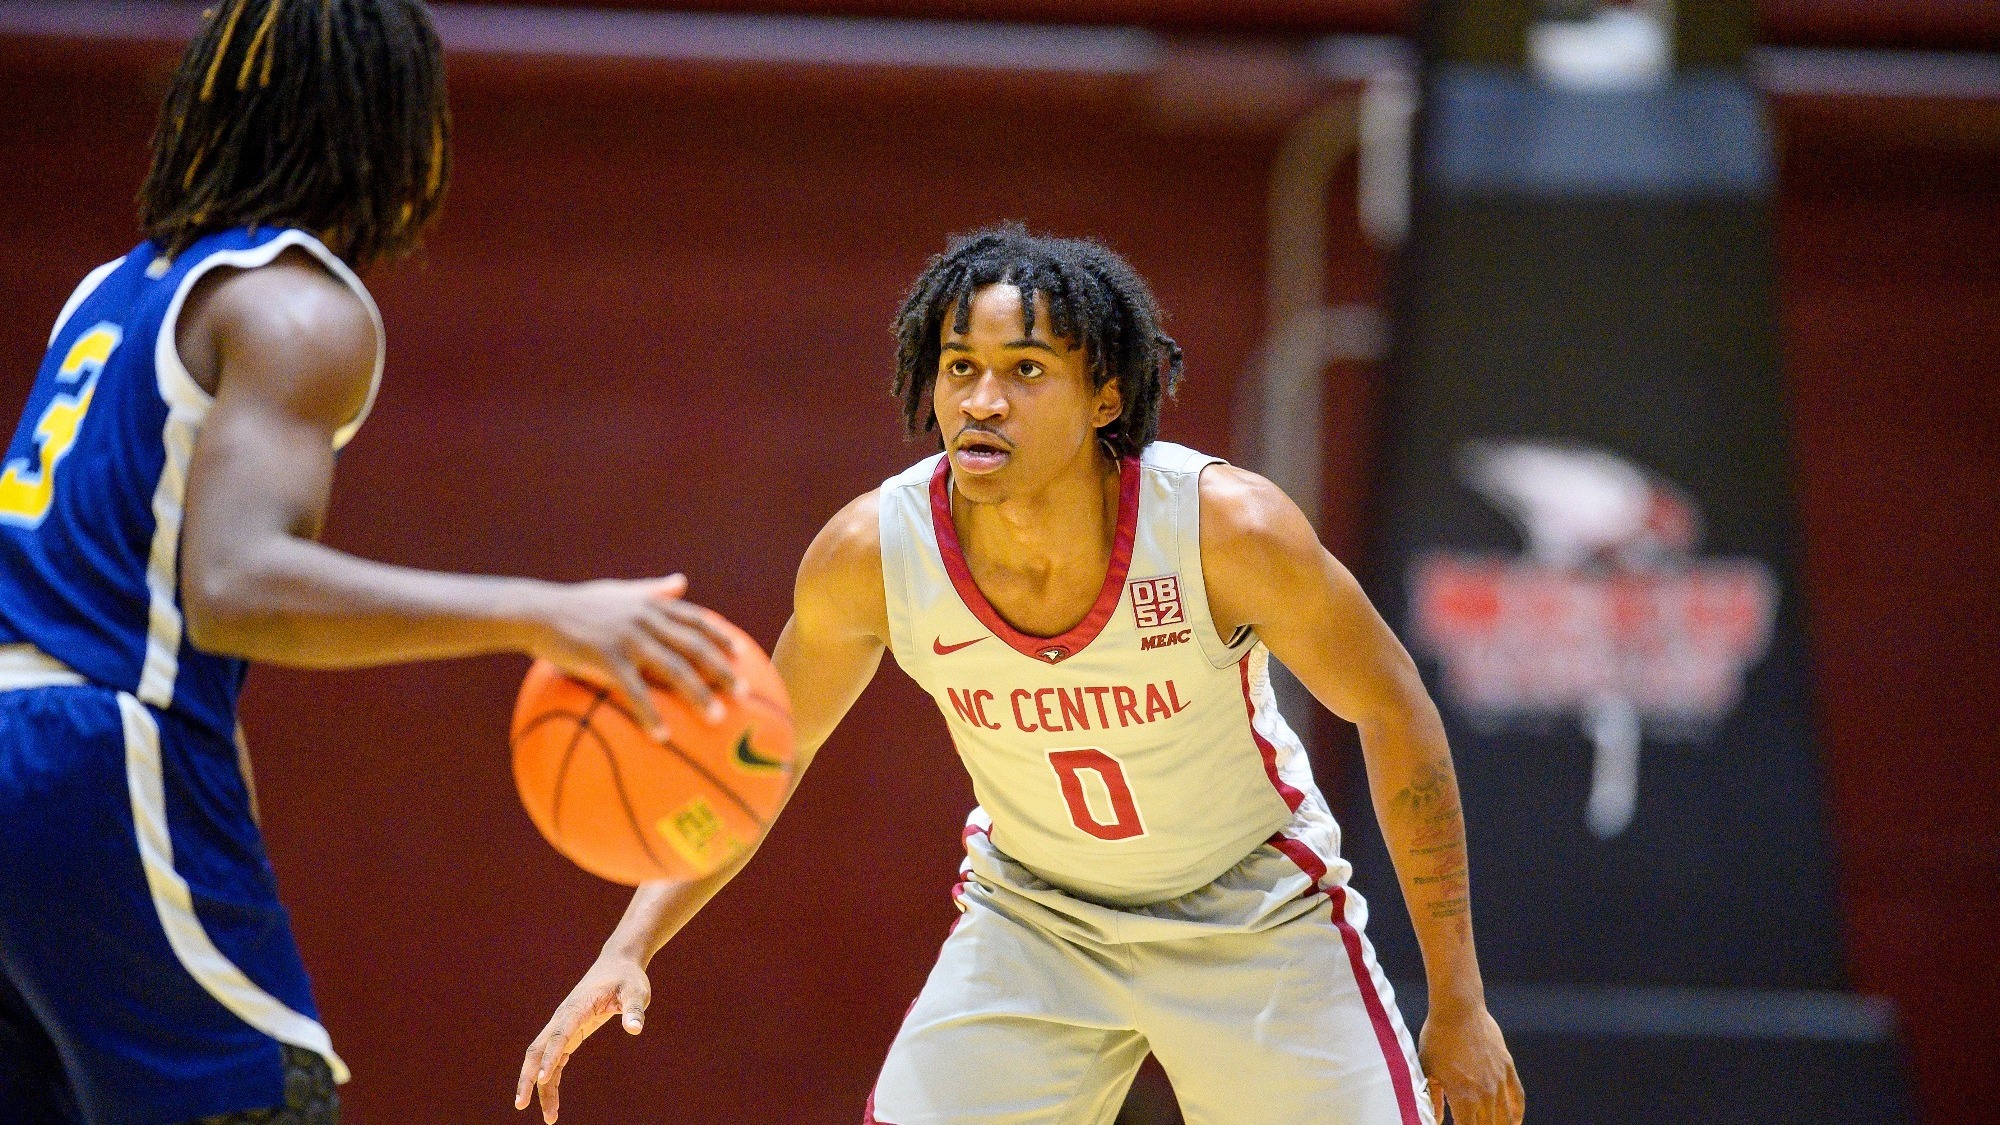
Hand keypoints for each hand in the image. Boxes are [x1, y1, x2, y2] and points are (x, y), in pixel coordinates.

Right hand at [515, 954, 650, 1122]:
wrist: (618, 965)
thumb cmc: (627, 978)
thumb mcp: (637, 992)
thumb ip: (635, 1009)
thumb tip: (635, 1028)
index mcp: (577, 1007)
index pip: (559, 1034)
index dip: (550, 1055)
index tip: (544, 1078)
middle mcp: (564, 1018)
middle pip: (537, 1049)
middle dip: (527, 1077)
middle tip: (521, 1105)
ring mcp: (563, 1026)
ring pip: (541, 1058)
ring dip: (539, 1086)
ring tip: (549, 1117)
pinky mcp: (569, 1033)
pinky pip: (554, 1060)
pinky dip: (550, 1080)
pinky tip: (553, 1102)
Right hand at [523, 574, 737, 738]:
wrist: (539, 612)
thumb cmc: (579, 604)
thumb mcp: (619, 591)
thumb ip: (652, 589)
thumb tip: (681, 581)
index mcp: (651, 606)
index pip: (696, 619)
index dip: (721, 637)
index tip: (742, 654)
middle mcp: (647, 620)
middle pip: (695, 646)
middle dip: (723, 670)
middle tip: (743, 693)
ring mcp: (628, 638)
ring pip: (674, 669)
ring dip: (698, 695)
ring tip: (717, 718)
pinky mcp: (607, 658)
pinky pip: (635, 691)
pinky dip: (652, 713)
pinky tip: (663, 735)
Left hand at [1419, 1001, 1523, 1123]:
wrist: (1458, 1010)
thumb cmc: (1436, 1039)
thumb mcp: (1428, 1070)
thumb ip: (1433, 1098)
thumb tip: (1435, 1119)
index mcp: (1463, 1097)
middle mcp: (1485, 1094)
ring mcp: (1499, 1081)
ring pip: (1505, 1117)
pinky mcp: (1508, 1068)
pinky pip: (1518, 1097)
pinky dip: (1517, 1113)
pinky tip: (1515, 1122)